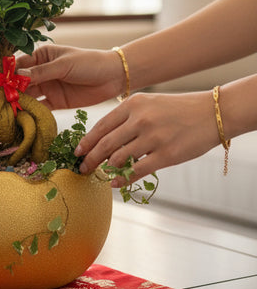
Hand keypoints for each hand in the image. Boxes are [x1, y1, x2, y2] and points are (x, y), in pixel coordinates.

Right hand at [16, 45, 124, 108]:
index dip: (7, 73)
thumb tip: (17, 75)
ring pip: (28, 96)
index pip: (19, 64)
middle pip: (20, 82)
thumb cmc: (89, 63)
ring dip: (18, 103)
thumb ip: (41, 72)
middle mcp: (41, 71)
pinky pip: (40, 108)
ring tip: (6, 111)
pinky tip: (23, 118)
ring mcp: (48, 87)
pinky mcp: (56, 102)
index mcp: (42, 56)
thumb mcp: (64, 65)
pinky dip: (31, 112)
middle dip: (9, 91)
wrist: (113, 77)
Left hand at [75, 91, 219, 184]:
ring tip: (102, 174)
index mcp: (133, 105)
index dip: (86, 141)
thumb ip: (127, 118)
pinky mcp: (166, 155)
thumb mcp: (149, 104)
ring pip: (118, 158)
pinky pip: (137, 171)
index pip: (101, 126)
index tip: (77, 152)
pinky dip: (123, 180)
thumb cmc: (177, 109)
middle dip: (90, 159)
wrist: (211, 113)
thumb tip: (103, 139)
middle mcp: (140, 120)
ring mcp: (153, 138)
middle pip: (105, 144)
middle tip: (82, 168)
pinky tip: (116, 183)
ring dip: (107, 169)